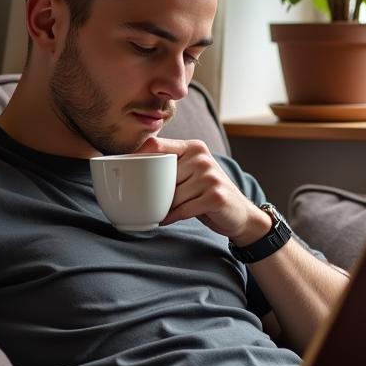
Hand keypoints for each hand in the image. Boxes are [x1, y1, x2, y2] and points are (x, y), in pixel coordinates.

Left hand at [136, 136, 270, 244]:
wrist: (239, 214)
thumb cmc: (206, 194)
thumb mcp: (191, 173)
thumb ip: (170, 166)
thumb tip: (131, 172)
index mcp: (193, 147)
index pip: (156, 145)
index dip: (138, 156)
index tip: (125, 170)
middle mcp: (202, 158)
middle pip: (162, 176)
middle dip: (155, 192)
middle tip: (146, 200)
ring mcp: (210, 176)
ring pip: (172, 195)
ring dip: (164, 207)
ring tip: (163, 210)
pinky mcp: (215, 196)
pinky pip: (182, 210)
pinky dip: (171, 217)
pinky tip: (166, 219)